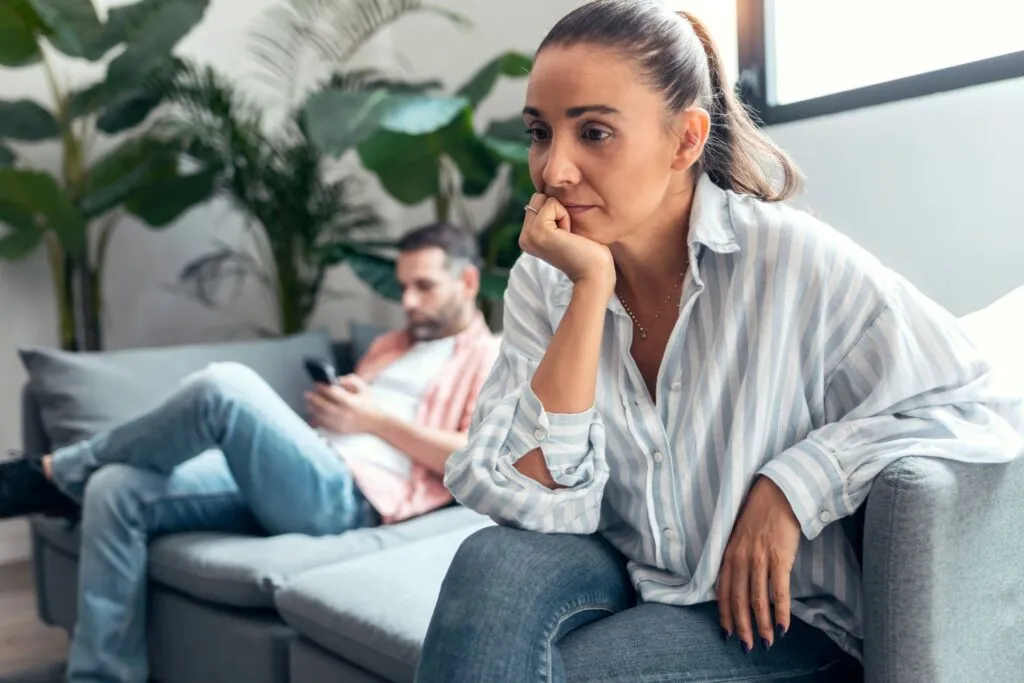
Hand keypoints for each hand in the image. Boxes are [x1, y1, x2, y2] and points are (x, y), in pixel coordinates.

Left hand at [305, 374, 381, 435]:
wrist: (376, 423)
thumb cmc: (370, 404)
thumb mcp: (364, 388)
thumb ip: (350, 380)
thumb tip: (336, 380)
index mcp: (350, 402)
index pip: (332, 392)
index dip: (322, 387)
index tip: (316, 384)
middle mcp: (344, 413)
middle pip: (323, 405)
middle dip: (313, 398)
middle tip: (307, 394)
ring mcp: (340, 423)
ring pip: (321, 416)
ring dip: (312, 408)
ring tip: (308, 403)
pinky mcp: (339, 430)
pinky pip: (324, 424)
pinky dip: (317, 419)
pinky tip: (314, 414)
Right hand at [519, 193, 613, 286]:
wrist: (594, 274)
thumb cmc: (588, 252)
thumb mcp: (565, 229)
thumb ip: (553, 215)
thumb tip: (550, 191)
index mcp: (529, 237)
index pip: (538, 202)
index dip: (558, 211)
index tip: (567, 235)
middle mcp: (524, 237)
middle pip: (538, 197)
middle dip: (558, 209)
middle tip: (568, 235)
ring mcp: (529, 235)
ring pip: (544, 198)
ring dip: (562, 213)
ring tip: (569, 236)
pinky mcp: (538, 232)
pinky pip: (552, 204)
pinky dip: (565, 216)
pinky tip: (569, 236)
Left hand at [716, 476, 800, 652]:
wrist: (778, 494)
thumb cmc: (759, 515)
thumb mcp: (739, 536)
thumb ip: (736, 558)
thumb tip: (736, 583)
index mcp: (729, 554)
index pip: (723, 591)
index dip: (725, 614)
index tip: (726, 633)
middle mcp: (740, 559)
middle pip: (739, 601)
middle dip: (742, 627)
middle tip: (746, 646)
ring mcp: (759, 559)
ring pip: (758, 600)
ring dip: (762, 625)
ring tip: (766, 642)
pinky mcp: (779, 558)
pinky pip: (779, 591)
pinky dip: (781, 612)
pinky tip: (783, 627)